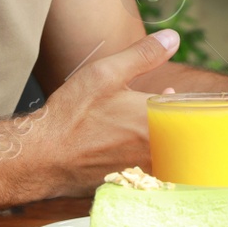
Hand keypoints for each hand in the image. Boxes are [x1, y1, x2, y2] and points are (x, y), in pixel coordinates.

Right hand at [34, 29, 180, 195]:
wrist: (42, 157)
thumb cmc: (72, 115)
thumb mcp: (106, 74)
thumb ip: (144, 55)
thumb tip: (173, 38)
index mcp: (156, 122)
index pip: (185, 111)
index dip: (176, 101)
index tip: (167, 93)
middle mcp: (155, 152)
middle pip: (179, 137)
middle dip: (170, 122)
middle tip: (153, 112)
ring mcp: (143, 174)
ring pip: (166, 157)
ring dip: (159, 142)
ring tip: (137, 130)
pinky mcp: (129, 188)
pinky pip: (149, 176)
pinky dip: (143, 162)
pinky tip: (124, 151)